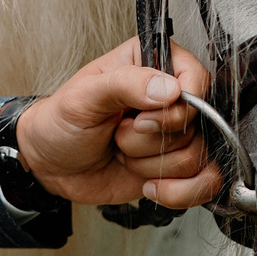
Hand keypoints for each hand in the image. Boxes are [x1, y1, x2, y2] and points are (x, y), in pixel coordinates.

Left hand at [16, 37, 223, 208]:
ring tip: (123, 152)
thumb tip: (169, 88)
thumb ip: (124, 84)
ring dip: (152, 164)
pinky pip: (206, 182)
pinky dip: (178, 192)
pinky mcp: (177, 167)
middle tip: (119, 133)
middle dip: (150, 140)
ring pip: (197, 155)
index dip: (175, 107)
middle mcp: (168, 97)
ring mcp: (174, 134)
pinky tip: (148, 185)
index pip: (197, 79)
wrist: (50, 165)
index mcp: (150, 64)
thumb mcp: (83, 97)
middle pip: (196, 124)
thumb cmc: (59, 122)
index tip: (141, 118)